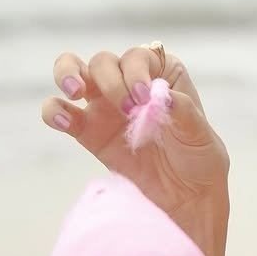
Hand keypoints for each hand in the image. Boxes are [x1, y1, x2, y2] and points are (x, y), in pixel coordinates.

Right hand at [41, 45, 230, 223]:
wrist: (186, 199)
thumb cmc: (199, 160)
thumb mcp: (201, 135)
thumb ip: (183, 112)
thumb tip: (162, 96)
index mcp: (161, 75)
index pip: (139, 56)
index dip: (137, 70)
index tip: (145, 97)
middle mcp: (129, 83)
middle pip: (103, 61)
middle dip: (111, 80)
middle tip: (126, 108)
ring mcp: (104, 106)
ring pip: (73, 72)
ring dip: (68, 74)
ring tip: (75, 91)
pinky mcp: (86, 132)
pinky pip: (60, 112)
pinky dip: (55, 111)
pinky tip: (65, 121)